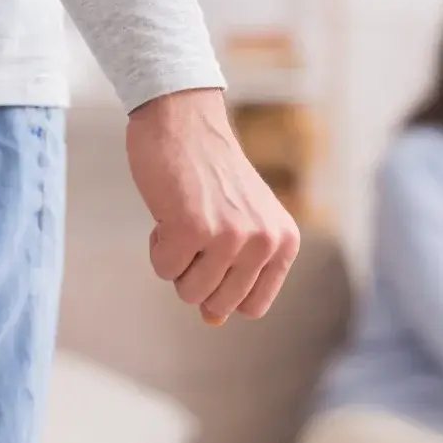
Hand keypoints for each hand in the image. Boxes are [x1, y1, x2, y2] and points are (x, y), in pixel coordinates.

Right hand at [126, 89, 300, 323]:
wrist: (185, 120)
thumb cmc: (211, 174)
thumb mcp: (239, 225)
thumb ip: (234, 273)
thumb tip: (214, 321)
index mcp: (284, 243)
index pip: (252, 307)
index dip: (224, 290)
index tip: (216, 256)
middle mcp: (264, 242)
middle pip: (218, 305)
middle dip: (196, 277)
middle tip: (197, 233)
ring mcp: (230, 237)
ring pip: (189, 292)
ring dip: (176, 262)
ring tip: (185, 219)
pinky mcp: (192, 229)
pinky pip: (164, 270)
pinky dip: (158, 247)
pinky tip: (169, 212)